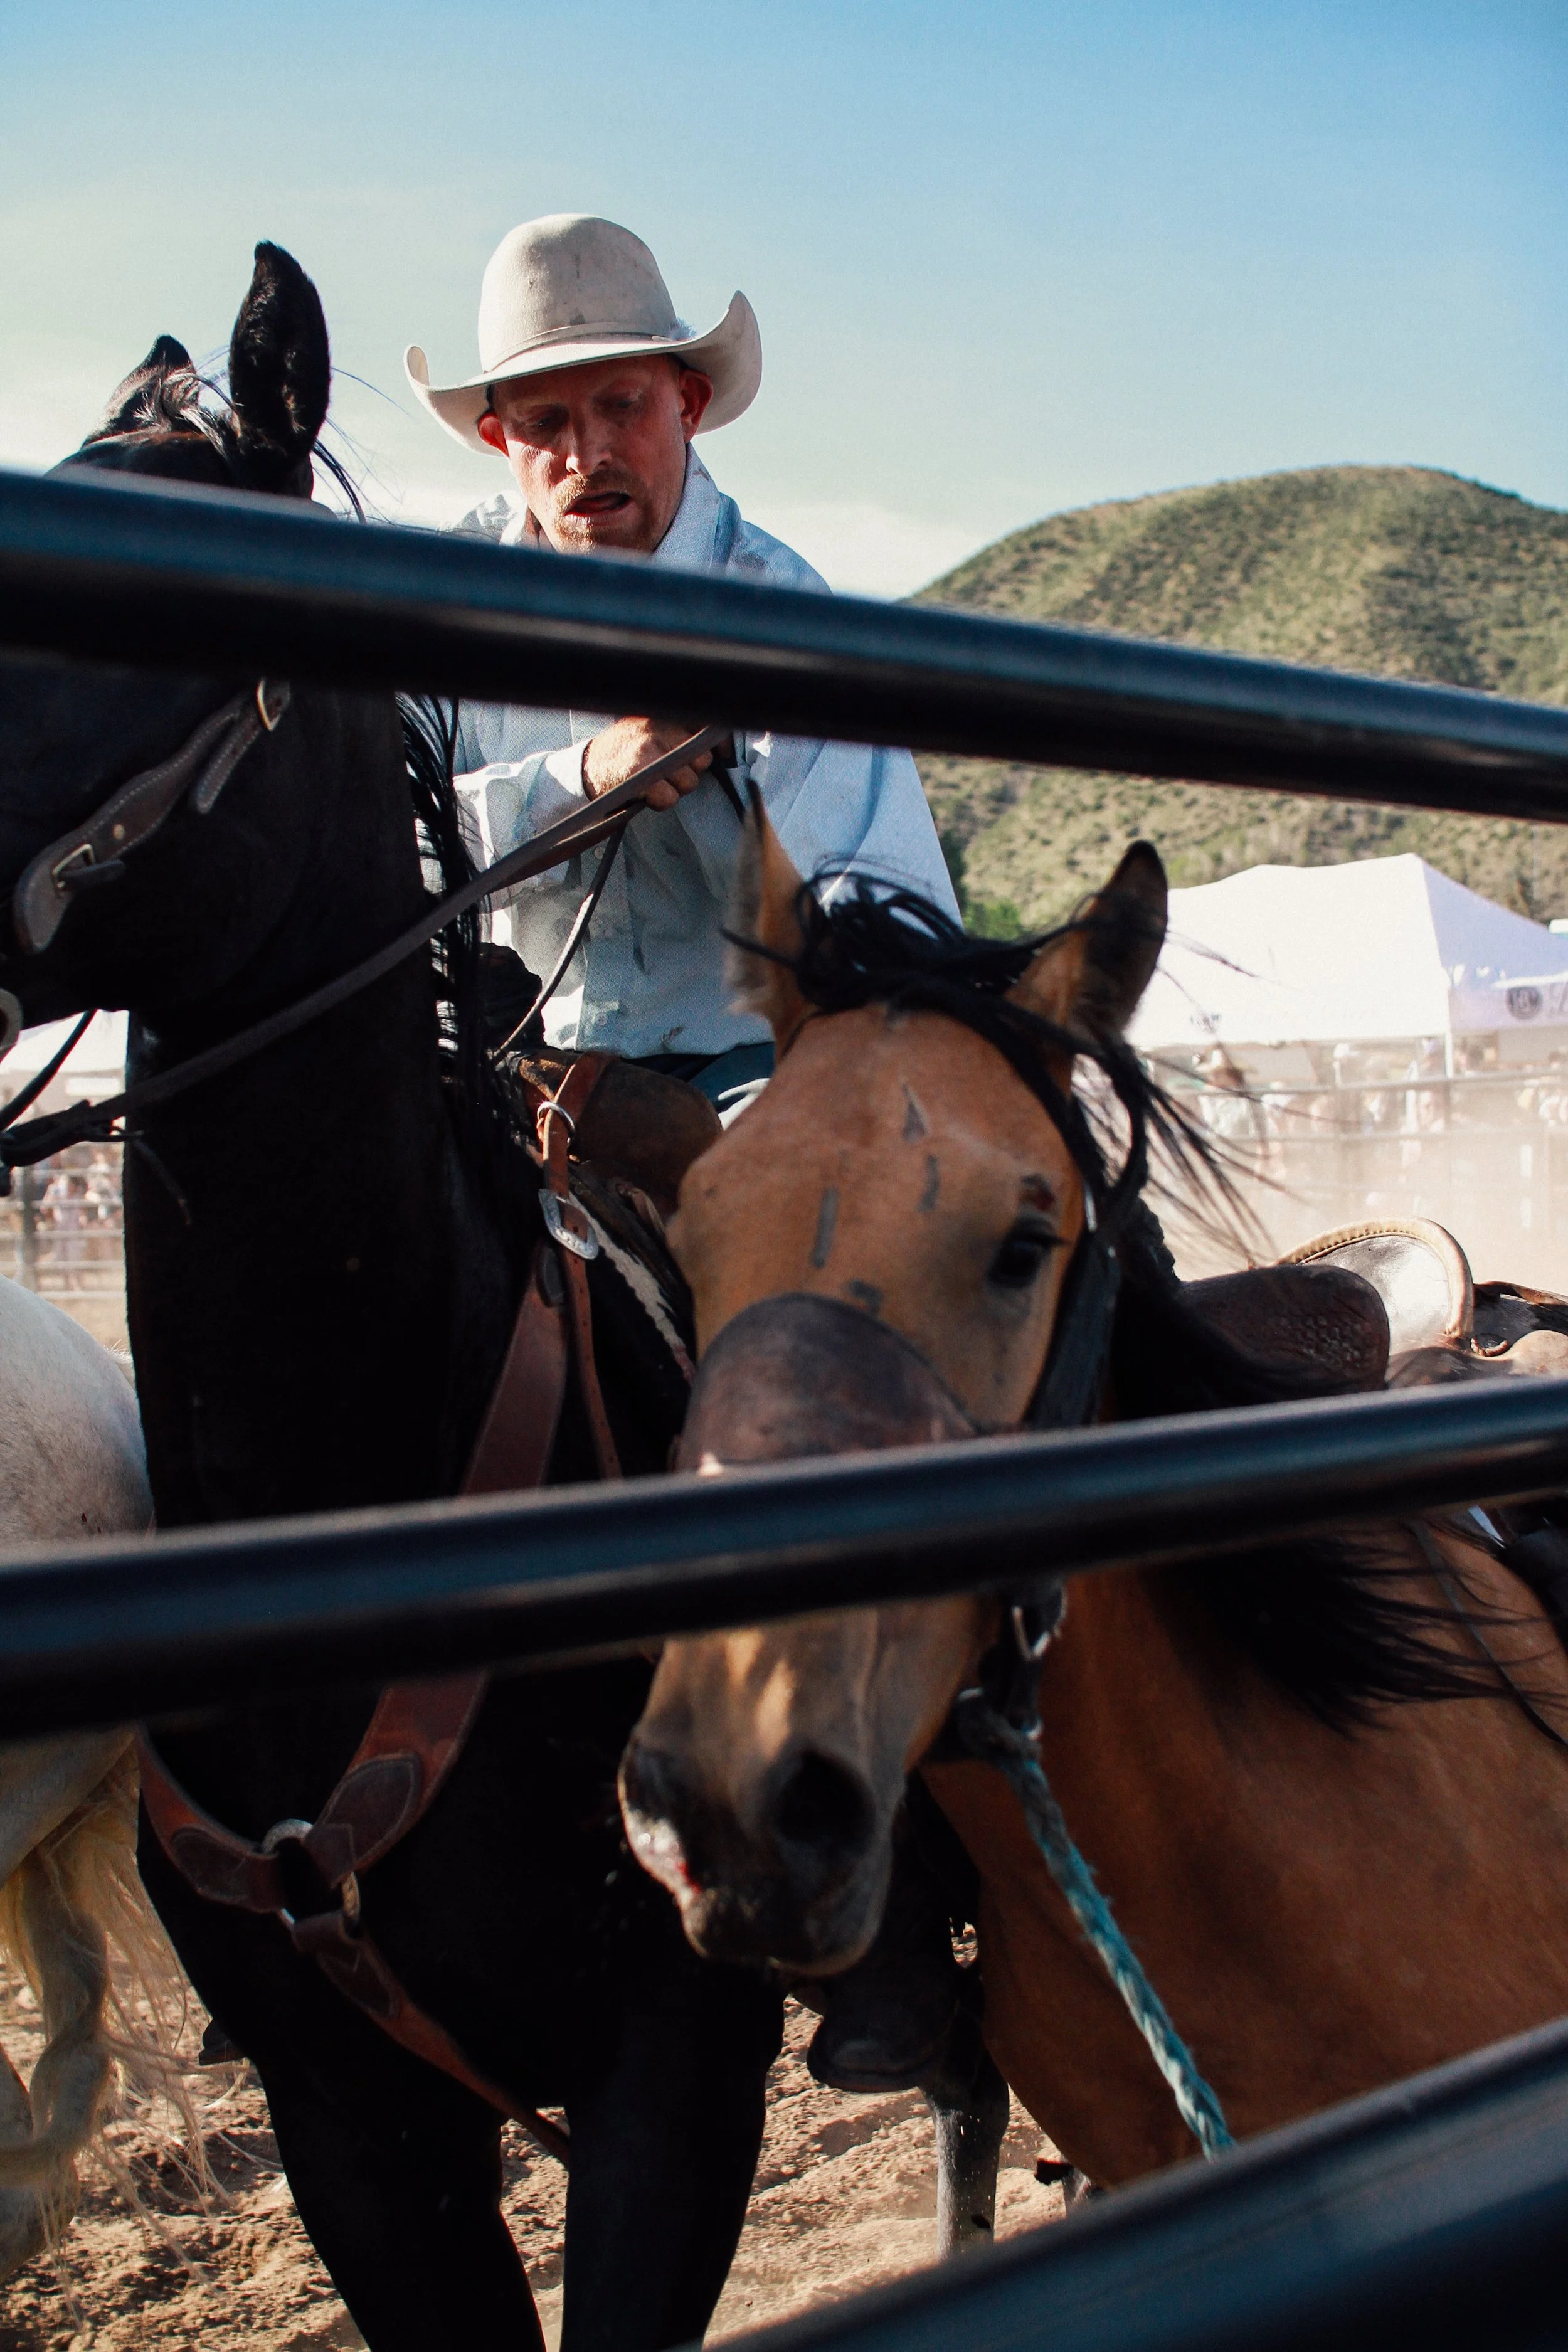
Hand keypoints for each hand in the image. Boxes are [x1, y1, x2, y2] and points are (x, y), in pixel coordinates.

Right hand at [582, 717, 727, 809]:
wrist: (588, 767)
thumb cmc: (627, 750)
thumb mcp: (653, 728)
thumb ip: (682, 730)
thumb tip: (720, 744)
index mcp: (663, 715)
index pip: (706, 726)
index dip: (719, 743)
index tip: (724, 752)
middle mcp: (657, 729)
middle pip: (702, 760)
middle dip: (690, 771)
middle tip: (669, 772)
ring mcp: (648, 751)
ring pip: (689, 781)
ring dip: (675, 788)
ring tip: (656, 781)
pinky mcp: (640, 776)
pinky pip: (670, 798)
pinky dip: (660, 801)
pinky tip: (647, 792)